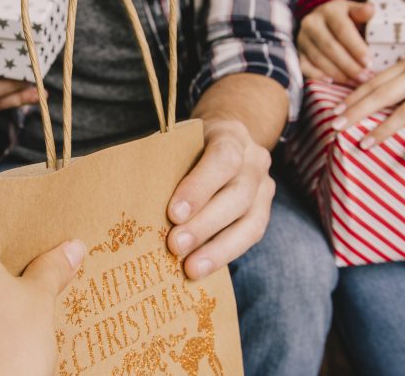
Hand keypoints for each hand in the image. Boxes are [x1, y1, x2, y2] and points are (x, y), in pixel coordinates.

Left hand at [166, 120, 275, 279]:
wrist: (225, 143)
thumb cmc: (192, 147)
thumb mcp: (180, 144)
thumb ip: (170, 167)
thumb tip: (140, 203)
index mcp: (231, 135)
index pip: (222, 159)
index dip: (199, 187)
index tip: (174, 213)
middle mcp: (254, 161)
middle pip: (237, 195)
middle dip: (204, 225)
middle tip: (174, 246)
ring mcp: (264, 188)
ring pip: (250, 223)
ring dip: (218, 249)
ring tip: (190, 268)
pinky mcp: (263, 211)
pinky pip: (249, 237)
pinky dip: (224, 255)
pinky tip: (201, 269)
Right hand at [298, 0, 374, 84]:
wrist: (321, 20)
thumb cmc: (343, 18)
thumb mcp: (353, 11)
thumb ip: (362, 12)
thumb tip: (370, 10)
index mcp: (329, 11)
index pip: (342, 30)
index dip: (356, 47)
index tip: (369, 62)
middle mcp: (312, 23)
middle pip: (330, 47)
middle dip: (348, 65)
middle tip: (363, 77)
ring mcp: (302, 38)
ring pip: (318, 59)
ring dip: (337, 73)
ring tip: (354, 81)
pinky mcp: (298, 51)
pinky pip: (305, 66)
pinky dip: (317, 75)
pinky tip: (331, 82)